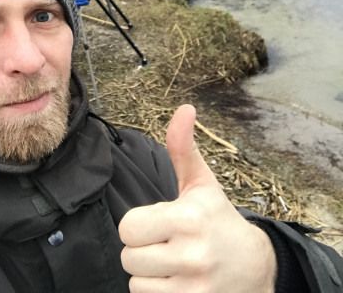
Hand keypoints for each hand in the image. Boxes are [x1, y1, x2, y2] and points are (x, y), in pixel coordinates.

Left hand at [119, 105, 276, 291]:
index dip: (137, 224)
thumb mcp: (201, 183)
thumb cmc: (218, 219)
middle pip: (129, 257)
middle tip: (163, 242)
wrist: (255, 267)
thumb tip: (184, 109)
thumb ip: (182, 148)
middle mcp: (191, 255)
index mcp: (188, 218)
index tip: (156, 222)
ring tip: (171, 262)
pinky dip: (157, 292)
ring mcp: (192, 287)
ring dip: (148, 273)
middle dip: (141, 249)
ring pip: (136, 282)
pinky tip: (176, 280)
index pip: (128, 227)